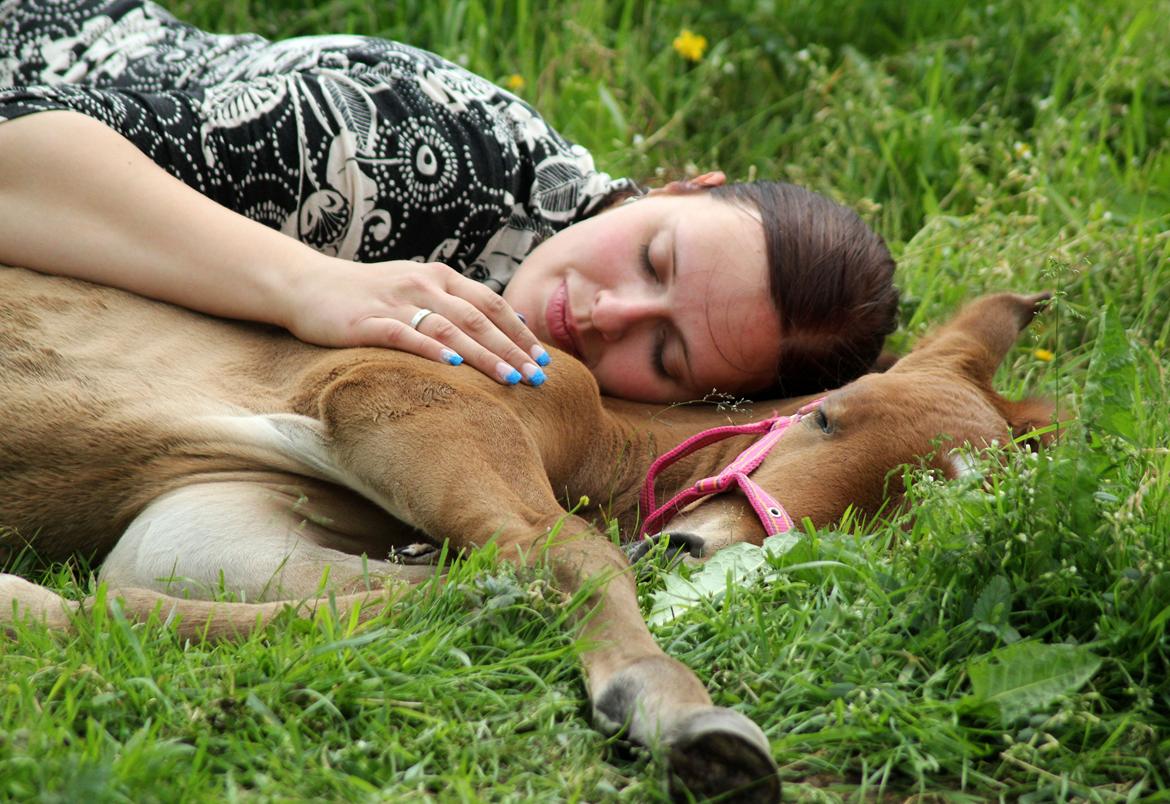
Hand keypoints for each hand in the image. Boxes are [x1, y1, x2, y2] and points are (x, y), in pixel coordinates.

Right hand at [280, 257, 550, 385]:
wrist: (307, 285)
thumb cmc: (370, 295)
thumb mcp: (419, 290)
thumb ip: (460, 304)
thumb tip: (511, 324)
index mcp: (440, 277)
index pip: (491, 303)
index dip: (520, 331)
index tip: (545, 359)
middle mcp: (423, 284)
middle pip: (477, 318)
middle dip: (512, 349)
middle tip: (538, 377)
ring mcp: (395, 301)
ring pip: (449, 328)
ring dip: (483, 355)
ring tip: (510, 379)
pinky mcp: (367, 321)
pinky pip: (404, 335)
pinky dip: (431, 350)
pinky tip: (453, 367)